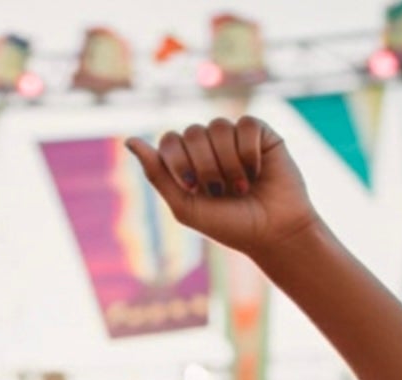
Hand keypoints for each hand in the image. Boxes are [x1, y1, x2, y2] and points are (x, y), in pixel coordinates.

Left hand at [125, 117, 317, 259]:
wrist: (272, 232)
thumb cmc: (228, 225)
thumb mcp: (185, 206)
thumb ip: (157, 174)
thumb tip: (128, 140)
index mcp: (188, 162)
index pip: (170, 140)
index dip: (179, 162)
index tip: (193, 188)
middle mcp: (209, 146)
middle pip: (193, 132)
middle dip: (204, 166)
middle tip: (219, 192)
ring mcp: (234, 137)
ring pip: (219, 126)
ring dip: (228, 163)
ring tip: (241, 187)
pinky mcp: (260, 133)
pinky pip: (246, 125)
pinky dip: (249, 153)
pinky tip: (257, 172)